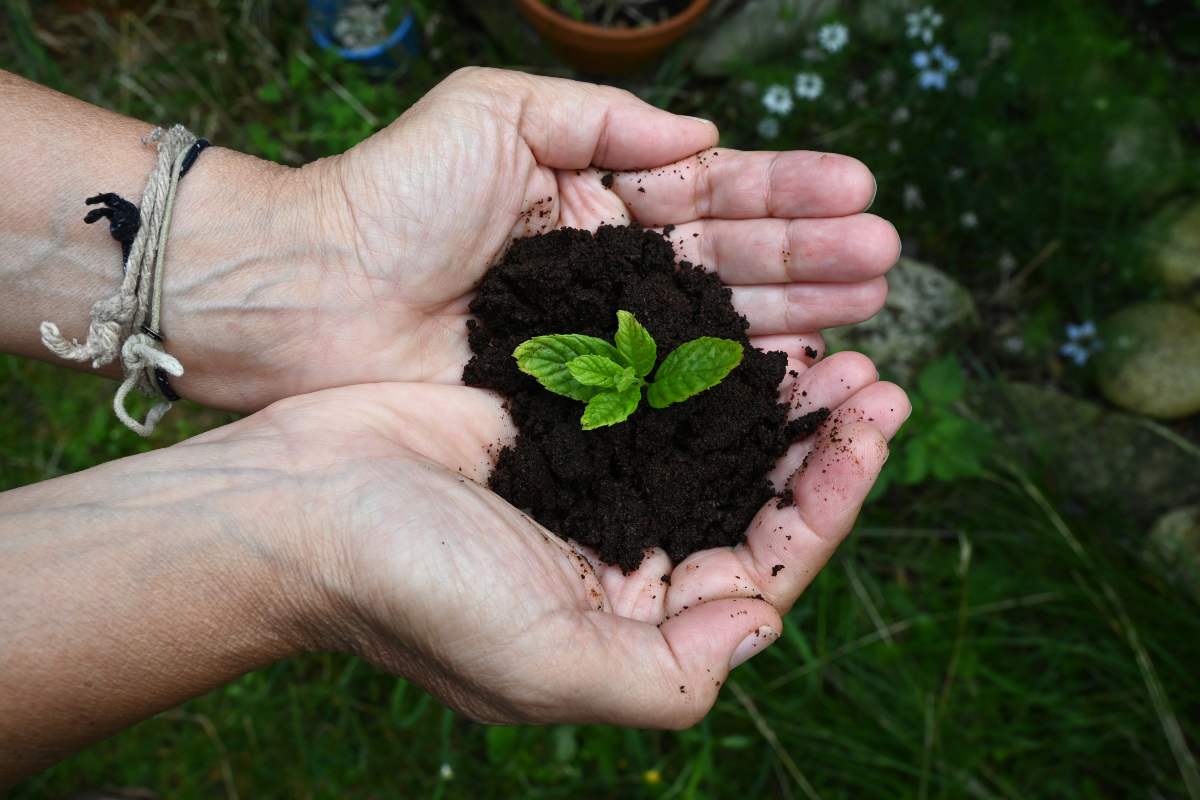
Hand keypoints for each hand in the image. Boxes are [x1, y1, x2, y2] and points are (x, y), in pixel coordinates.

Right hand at [0, 349, 904, 781]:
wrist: (295, 504)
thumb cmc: (410, 588)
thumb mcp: (546, 665)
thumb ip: (668, 672)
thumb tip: (765, 624)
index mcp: (632, 624)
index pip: (763, 568)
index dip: (828, 502)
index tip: (872, 427)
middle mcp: (623, 558)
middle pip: (750, 502)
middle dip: (818, 444)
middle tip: (873, 377)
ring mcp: (593, 485)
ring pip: (712, 441)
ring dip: (773, 399)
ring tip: (830, 346)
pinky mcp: (559, 421)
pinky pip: (654, 390)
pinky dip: (703, 364)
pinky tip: (741, 326)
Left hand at [167, 67, 897, 410]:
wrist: (311, 292)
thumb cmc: (392, 195)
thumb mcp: (496, 116)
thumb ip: (603, 122)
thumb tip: (704, 136)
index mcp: (597, 196)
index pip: (710, 191)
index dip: (786, 192)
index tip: (860, 191)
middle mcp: (610, 272)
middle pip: (730, 263)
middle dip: (811, 259)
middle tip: (887, 261)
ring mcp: (599, 342)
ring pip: (715, 327)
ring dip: (794, 316)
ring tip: (868, 311)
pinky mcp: (578, 404)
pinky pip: (670, 392)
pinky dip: (733, 384)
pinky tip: (795, 372)